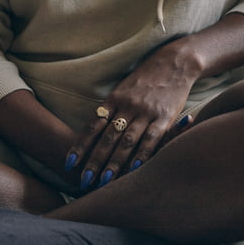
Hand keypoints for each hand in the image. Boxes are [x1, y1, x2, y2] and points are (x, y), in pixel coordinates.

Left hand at [64, 41, 201, 189]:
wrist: (173, 62)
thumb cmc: (146, 79)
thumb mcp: (124, 89)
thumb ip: (111, 109)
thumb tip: (93, 131)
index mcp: (114, 99)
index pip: (93, 126)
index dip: (80, 145)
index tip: (69, 163)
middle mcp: (127, 106)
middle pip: (107, 137)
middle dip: (95, 161)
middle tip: (84, 180)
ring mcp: (145, 112)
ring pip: (127, 141)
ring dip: (115, 163)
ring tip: (105, 181)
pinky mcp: (164, 117)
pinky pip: (151, 138)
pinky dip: (143, 155)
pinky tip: (135, 169)